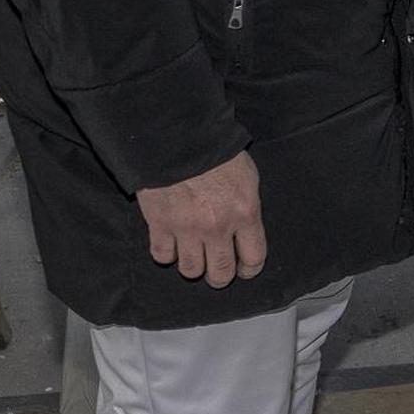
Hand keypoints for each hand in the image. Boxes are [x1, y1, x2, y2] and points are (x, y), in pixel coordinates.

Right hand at [135, 149, 264, 286]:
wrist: (178, 137)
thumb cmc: (216, 151)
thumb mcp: (247, 175)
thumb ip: (247, 206)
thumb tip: (245, 228)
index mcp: (244, 212)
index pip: (253, 257)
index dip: (249, 269)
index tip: (244, 270)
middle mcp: (217, 227)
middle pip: (221, 273)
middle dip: (220, 276)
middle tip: (217, 271)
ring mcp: (186, 228)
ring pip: (191, 270)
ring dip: (193, 266)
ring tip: (193, 255)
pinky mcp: (160, 224)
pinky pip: (163, 255)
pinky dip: (166, 253)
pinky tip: (171, 243)